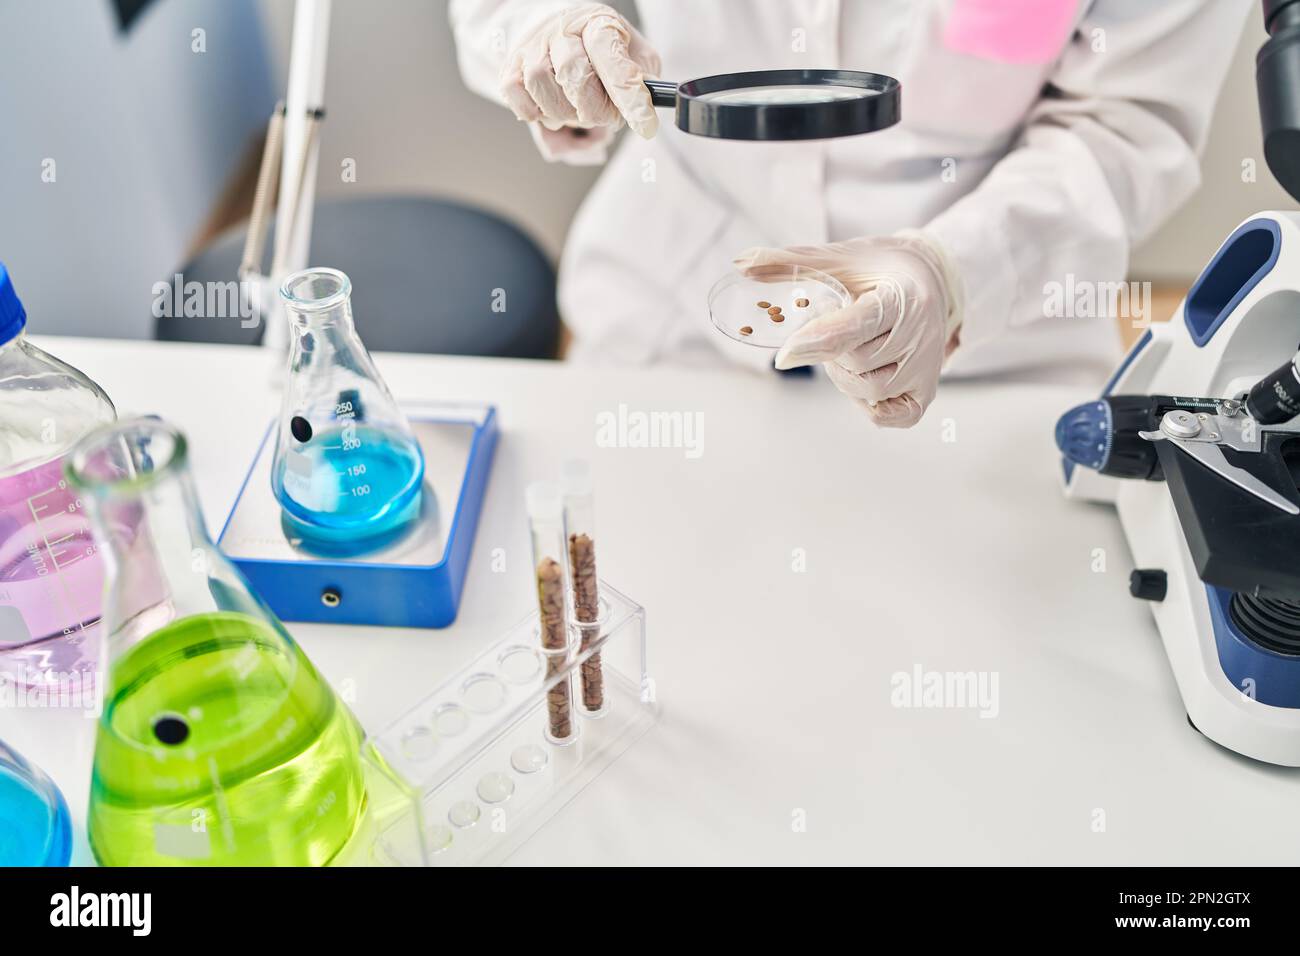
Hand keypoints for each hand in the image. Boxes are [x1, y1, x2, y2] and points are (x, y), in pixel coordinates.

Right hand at [500, 3, 660, 159]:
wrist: (560, 34)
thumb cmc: (602, 51)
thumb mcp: (633, 56)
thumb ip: (643, 79)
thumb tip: (647, 104)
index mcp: (598, 23)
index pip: (611, 56)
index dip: (628, 93)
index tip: (644, 123)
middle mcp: (562, 29)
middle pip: (573, 71)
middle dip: (594, 108)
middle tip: (604, 116)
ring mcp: (533, 46)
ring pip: (540, 83)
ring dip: (563, 112)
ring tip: (575, 111)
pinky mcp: (510, 66)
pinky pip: (515, 93)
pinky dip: (534, 112)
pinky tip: (550, 110)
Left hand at [733, 233, 962, 427]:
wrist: (933, 277)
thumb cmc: (881, 268)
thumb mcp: (839, 258)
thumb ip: (790, 262)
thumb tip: (740, 263)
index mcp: (903, 298)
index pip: (854, 329)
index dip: (815, 343)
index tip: (785, 355)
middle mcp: (922, 336)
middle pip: (855, 364)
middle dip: (832, 351)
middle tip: (838, 326)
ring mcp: (927, 369)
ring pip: (868, 391)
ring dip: (846, 375)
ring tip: (852, 347)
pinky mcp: (925, 393)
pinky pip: (888, 416)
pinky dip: (867, 404)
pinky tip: (865, 375)